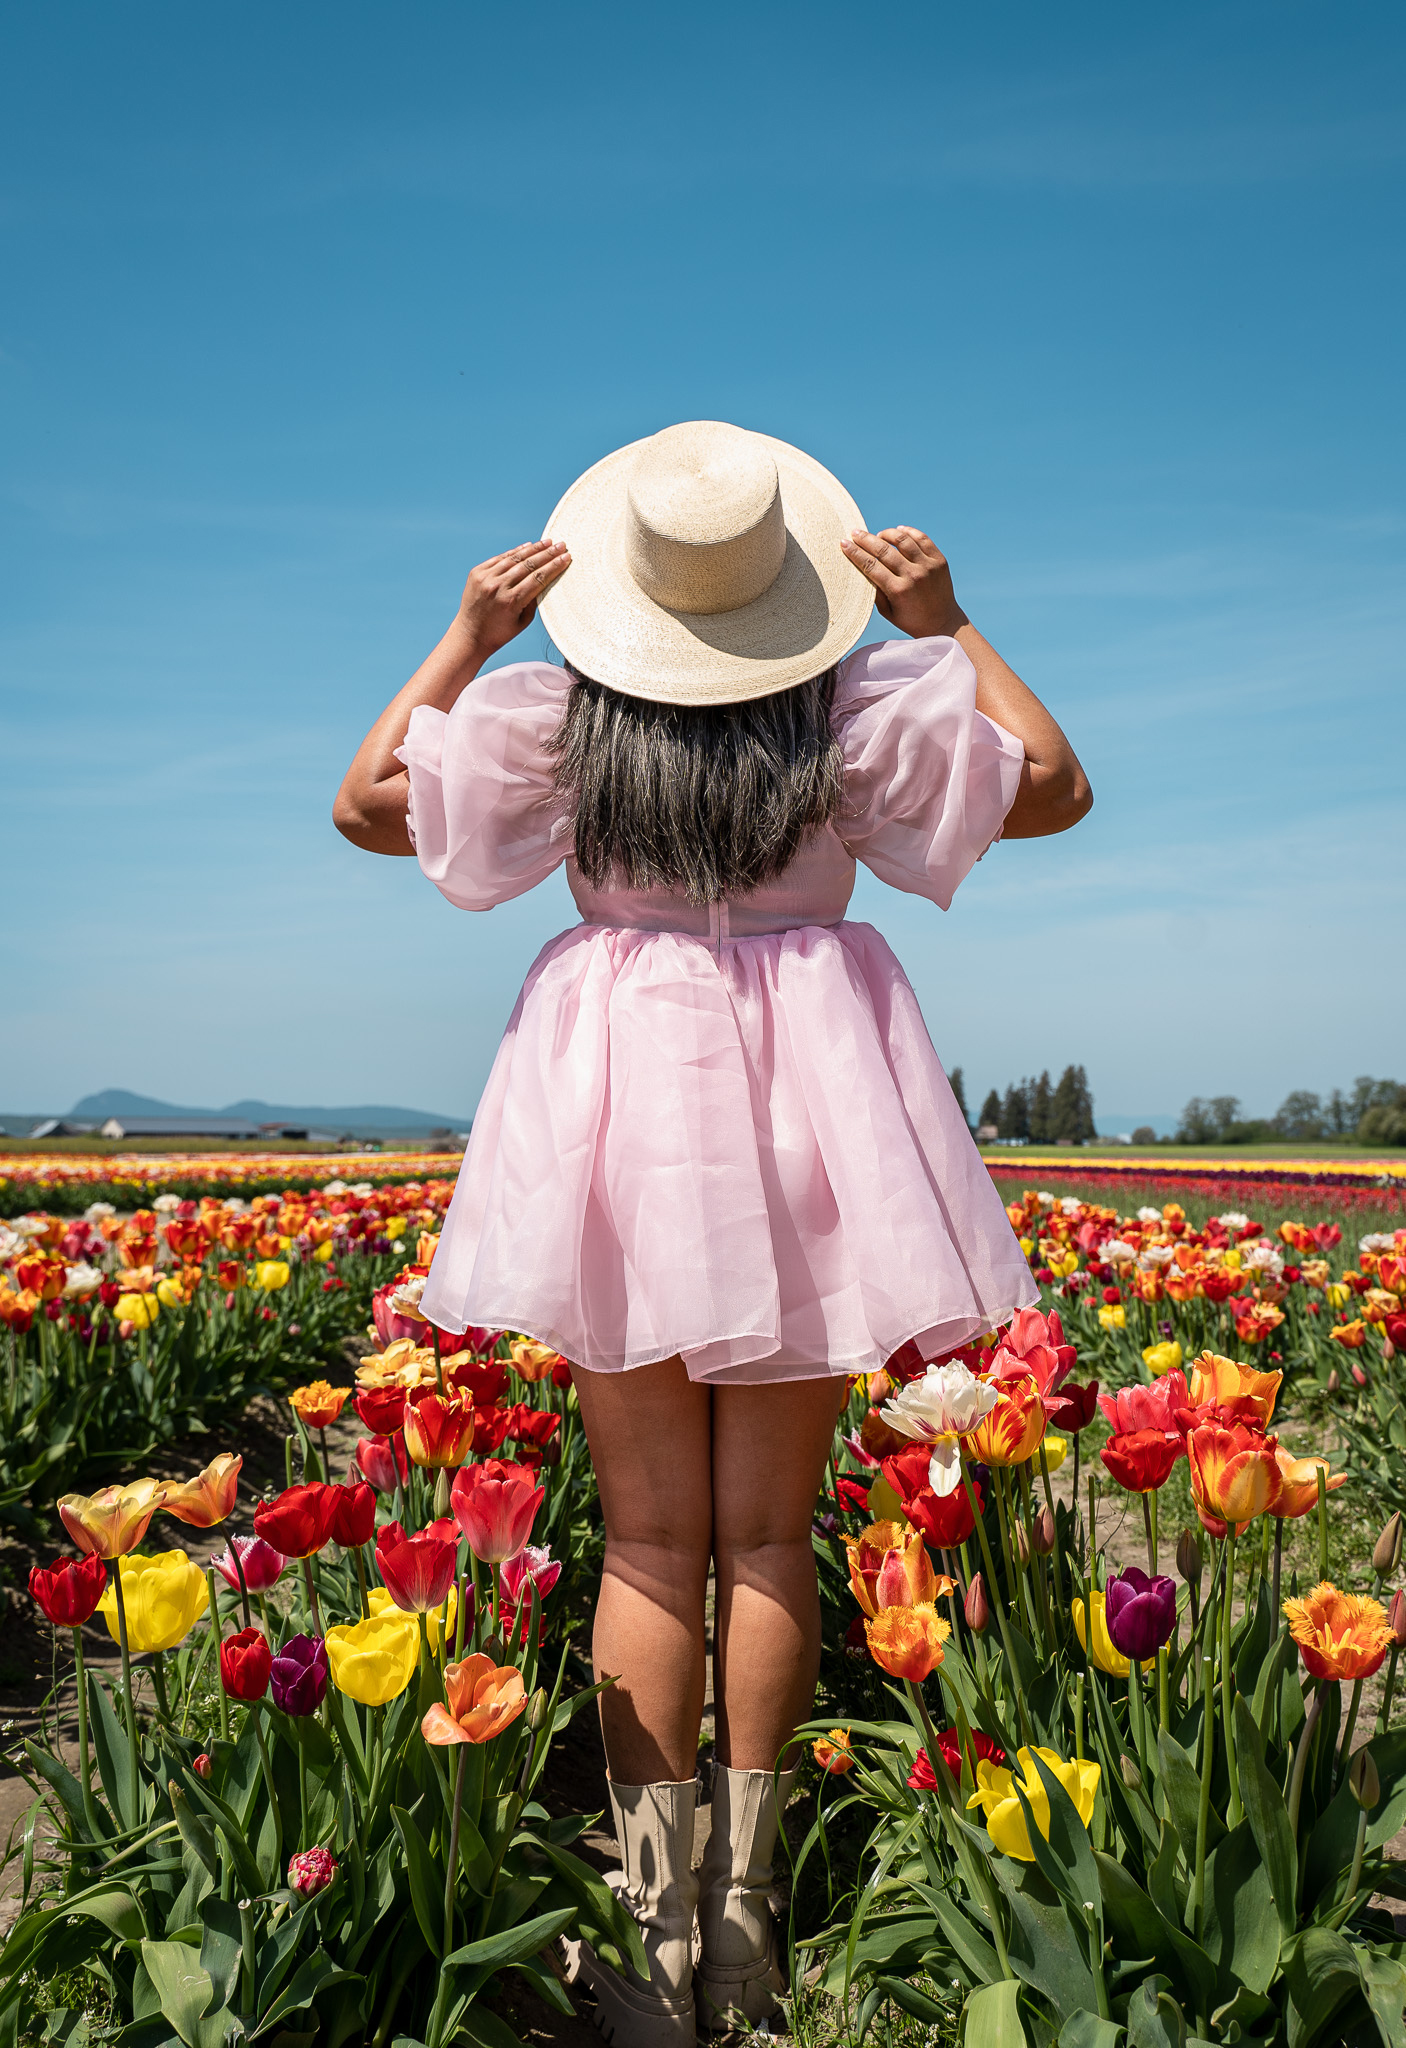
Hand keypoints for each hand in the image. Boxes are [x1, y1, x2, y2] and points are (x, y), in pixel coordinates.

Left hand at [458, 539, 571, 659]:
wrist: (470, 635)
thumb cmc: (500, 632)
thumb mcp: (523, 622)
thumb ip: (534, 600)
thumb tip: (546, 578)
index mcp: (511, 601)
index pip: (538, 578)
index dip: (554, 566)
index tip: (566, 557)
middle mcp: (498, 587)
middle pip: (529, 565)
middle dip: (548, 554)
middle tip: (561, 545)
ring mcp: (486, 578)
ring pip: (514, 558)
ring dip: (533, 549)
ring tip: (548, 542)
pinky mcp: (477, 573)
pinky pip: (500, 558)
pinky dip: (515, 551)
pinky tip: (528, 546)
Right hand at [840, 528, 967, 639]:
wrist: (942, 622)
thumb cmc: (910, 619)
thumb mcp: (887, 612)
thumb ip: (875, 591)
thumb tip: (860, 569)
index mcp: (898, 591)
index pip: (871, 566)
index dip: (855, 553)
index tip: (843, 543)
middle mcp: (913, 576)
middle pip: (883, 550)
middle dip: (865, 539)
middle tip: (855, 533)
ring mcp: (928, 566)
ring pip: (903, 539)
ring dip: (886, 533)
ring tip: (878, 535)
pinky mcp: (939, 560)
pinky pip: (922, 538)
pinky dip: (908, 532)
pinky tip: (898, 530)